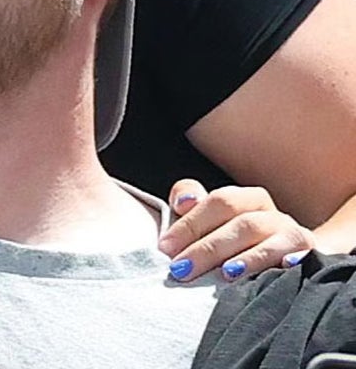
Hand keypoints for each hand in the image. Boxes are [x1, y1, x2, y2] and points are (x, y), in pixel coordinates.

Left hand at [159, 179, 314, 281]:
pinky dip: (284, 260)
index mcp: (245, 199)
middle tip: (181, 269)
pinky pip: (297, 254)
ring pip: (265, 237)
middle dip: (208, 246)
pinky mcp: (309, 254)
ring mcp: (290, 232)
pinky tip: (273, 271)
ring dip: (245, 256)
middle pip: (238, 222)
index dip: (190, 222)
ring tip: (225, 274)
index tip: (165, 247)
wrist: (289, 263)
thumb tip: (183, 202)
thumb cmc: (236, 244)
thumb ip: (190, 204)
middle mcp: (268, 212)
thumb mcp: (211, 224)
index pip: (217, 202)